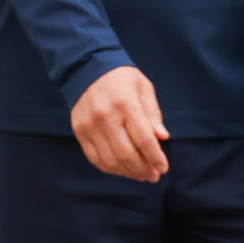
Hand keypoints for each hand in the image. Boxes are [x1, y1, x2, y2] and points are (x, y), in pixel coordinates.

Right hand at [71, 66, 168, 181]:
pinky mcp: (79, 131)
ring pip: (110, 160)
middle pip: (126, 154)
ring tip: (140, 175)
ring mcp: (89, 125)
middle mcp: (105, 116)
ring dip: (128, 173)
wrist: (85, 67)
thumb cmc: (120, 78)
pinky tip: (122, 169)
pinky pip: (95, 158)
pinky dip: (110, 168)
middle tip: (154, 175)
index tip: (163, 168)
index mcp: (125, 103)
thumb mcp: (143, 87)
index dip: (155, 157)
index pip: (143, 139)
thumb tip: (162, 137)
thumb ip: (153, 113)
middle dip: (143, 169)